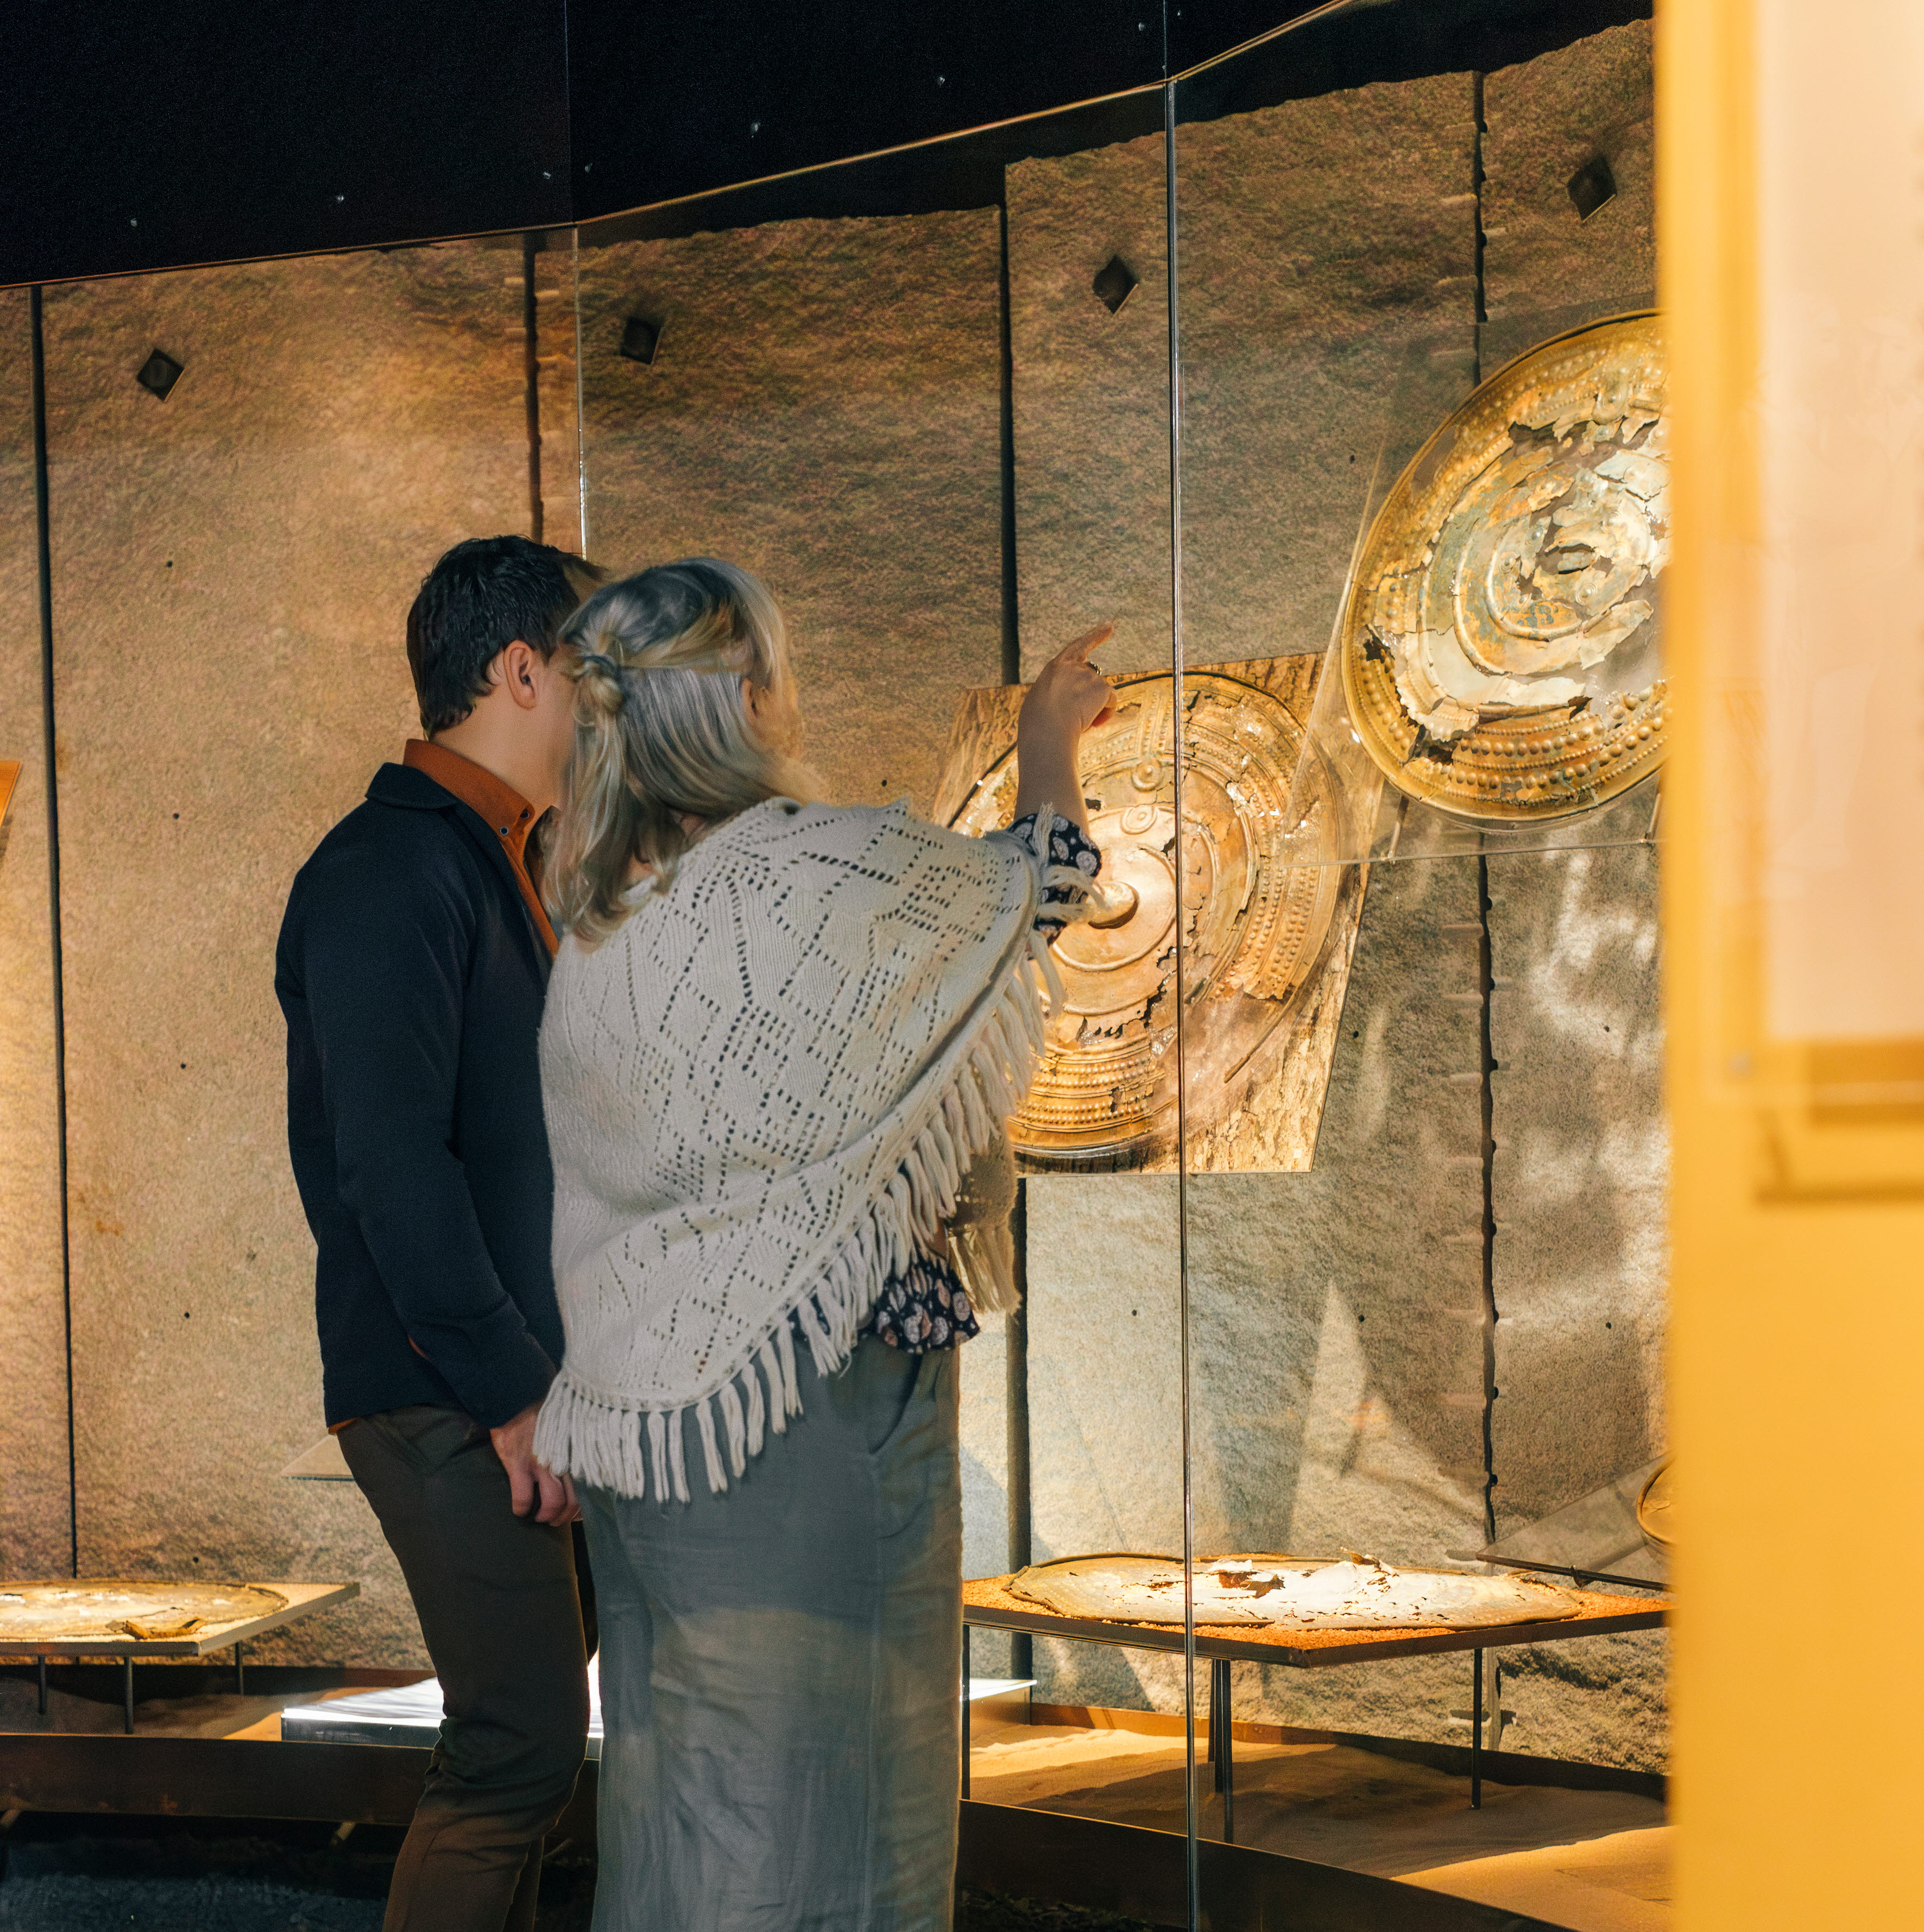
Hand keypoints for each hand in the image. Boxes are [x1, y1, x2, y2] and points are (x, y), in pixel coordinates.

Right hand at [489, 1403, 579, 1524]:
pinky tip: (519, 1510)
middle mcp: (563, 1459)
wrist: (517, 1399)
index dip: (585, 1505)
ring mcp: (542, 1463)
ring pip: (553, 1503)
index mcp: (576, 1452)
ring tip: (538, 1518)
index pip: (591, 1486)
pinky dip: (521, 1509)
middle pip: (573, 1500)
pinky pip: (522, 1497)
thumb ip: (574, 1447)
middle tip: (555, 1520)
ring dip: (545, 1516)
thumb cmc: (543, 1413)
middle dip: (564, 1517)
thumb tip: (582, 1464)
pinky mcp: (519, 1464)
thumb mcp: (567, 1429)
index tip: (578, 1512)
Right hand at [1015, 623, 1115, 831]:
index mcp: (1053, 669)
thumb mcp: (1040, 709)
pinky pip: (1110, 703)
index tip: (1110, 625)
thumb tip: (1062, 727)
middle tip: (1081, 721)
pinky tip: (1087, 723)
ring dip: (1096, 712)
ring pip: (1102, 695)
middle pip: (1094, 678)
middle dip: (1095, 697)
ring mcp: (1086, 675)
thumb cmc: (1036, 730)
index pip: (1077, 647)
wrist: (1044, 733)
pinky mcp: (1100, 687)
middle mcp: (1071, 666)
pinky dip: (1104, 716)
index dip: (1095, 635)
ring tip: (1075, 725)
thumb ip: (1055, 701)